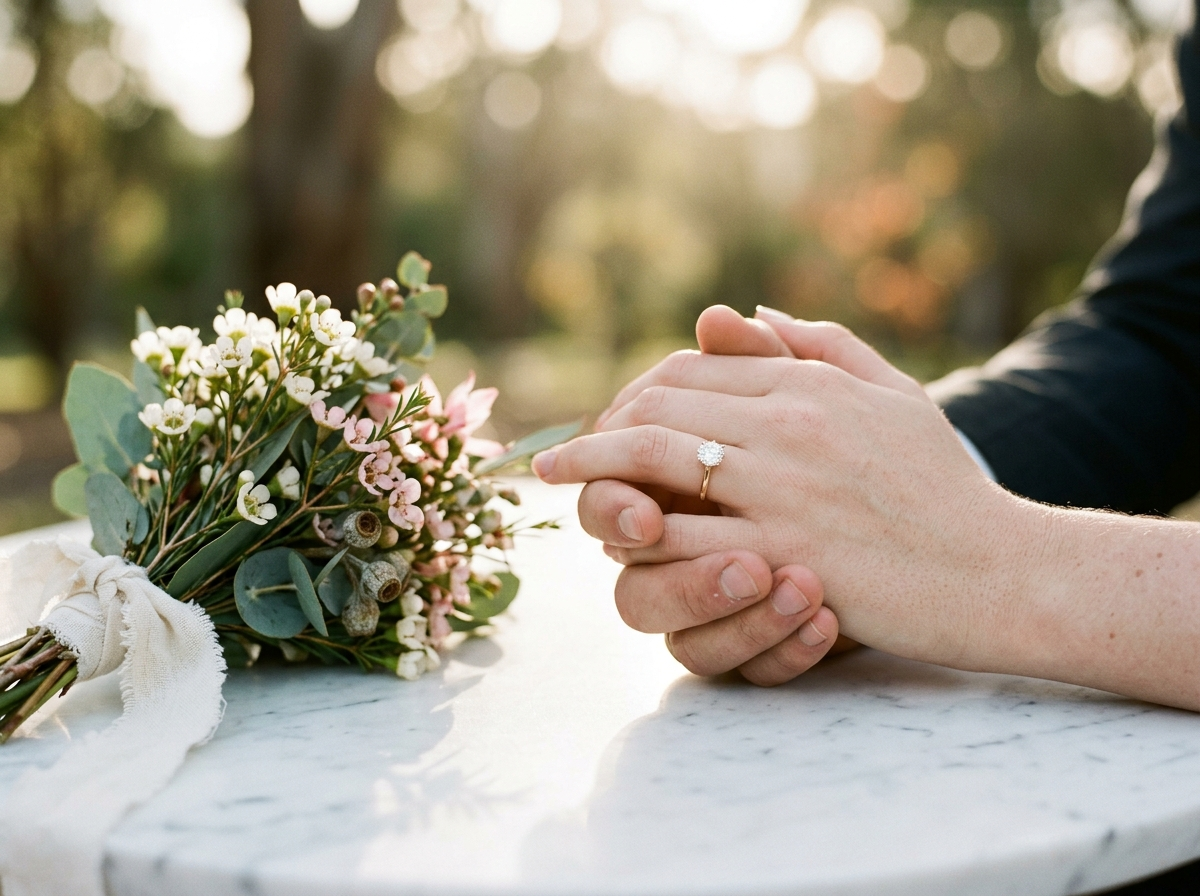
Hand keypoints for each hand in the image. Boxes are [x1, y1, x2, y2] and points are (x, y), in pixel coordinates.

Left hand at [537, 309, 1030, 670]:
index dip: (637, 390)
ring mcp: (784, 488)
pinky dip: (634, 528)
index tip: (610, 415)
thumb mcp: (895, 395)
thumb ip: (820, 344)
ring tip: (552, 476)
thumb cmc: (946, 488)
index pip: (692, 368)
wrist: (1004, 571)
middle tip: (566, 448)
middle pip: (659, 404)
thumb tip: (738, 311)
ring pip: (654, 459)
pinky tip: (607, 532)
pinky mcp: (784, 553)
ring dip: (592, 466)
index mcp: (810, 383)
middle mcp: (790, 423)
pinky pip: (682, 534)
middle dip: (601, 423)